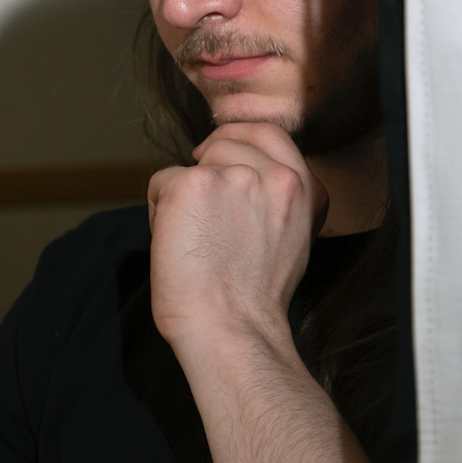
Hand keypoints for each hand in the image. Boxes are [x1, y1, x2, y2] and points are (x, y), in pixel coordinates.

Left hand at [146, 122, 327, 364]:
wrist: (229, 328)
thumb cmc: (251, 297)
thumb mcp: (289, 236)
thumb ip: (273, 197)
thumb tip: (240, 171)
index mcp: (304, 189)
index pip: (270, 134)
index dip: (237, 138)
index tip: (217, 154)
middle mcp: (274, 176)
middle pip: (223, 144)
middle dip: (205, 171)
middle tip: (202, 219)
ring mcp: (233, 177)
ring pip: (190, 165)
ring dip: (182, 195)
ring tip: (195, 238)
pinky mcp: (191, 184)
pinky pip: (160, 182)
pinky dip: (158, 211)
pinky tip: (176, 243)